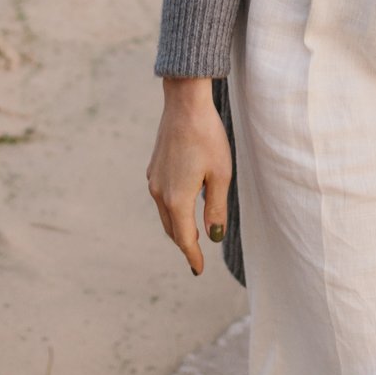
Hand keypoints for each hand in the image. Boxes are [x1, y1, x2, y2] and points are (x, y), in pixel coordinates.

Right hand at [147, 77, 232, 275]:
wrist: (184, 104)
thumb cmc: (208, 137)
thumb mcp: (221, 175)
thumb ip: (216, 208)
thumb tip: (214, 235)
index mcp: (177, 199)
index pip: (184, 238)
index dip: (192, 256)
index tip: (199, 270)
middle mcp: (160, 193)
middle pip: (172, 229)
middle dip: (184, 244)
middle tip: (196, 257)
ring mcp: (153, 180)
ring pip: (165, 214)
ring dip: (178, 227)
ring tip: (192, 235)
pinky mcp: (153, 168)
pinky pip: (162, 198)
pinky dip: (172, 210)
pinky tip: (183, 206)